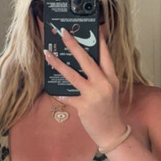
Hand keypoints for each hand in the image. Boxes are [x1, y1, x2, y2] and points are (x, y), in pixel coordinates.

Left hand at [44, 28, 126, 148]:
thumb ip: (100, 77)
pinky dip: (59, 94)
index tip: (92, 28)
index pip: (105, 55)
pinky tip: (53, 91)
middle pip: (86, 60)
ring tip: (48, 54)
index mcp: (111, 78)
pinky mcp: (84, 106)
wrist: (112, 132)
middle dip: (73, 44)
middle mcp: (104, 83)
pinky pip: (67, 96)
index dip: (99, 41)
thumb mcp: (110, 90)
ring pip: (73, 74)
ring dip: (58, 63)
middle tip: (64, 33)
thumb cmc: (109, 110)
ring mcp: (94, 94)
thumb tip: (82, 65)